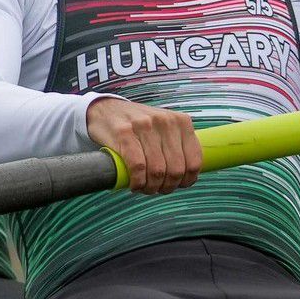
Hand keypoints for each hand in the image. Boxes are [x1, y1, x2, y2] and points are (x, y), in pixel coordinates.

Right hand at [85, 97, 202, 194]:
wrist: (105, 109)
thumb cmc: (138, 125)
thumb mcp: (164, 128)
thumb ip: (178, 145)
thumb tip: (190, 175)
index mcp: (180, 121)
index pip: (194, 160)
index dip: (187, 180)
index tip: (178, 185)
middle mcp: (165, 121)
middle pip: (176, 169)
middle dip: (167, 186)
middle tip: (158, 189)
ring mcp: (144, 125)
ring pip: (157, 170)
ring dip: (151, 187)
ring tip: (145, 188)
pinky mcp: (123, 133)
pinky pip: (137, 166)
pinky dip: (138, 182)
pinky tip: (135, 185)